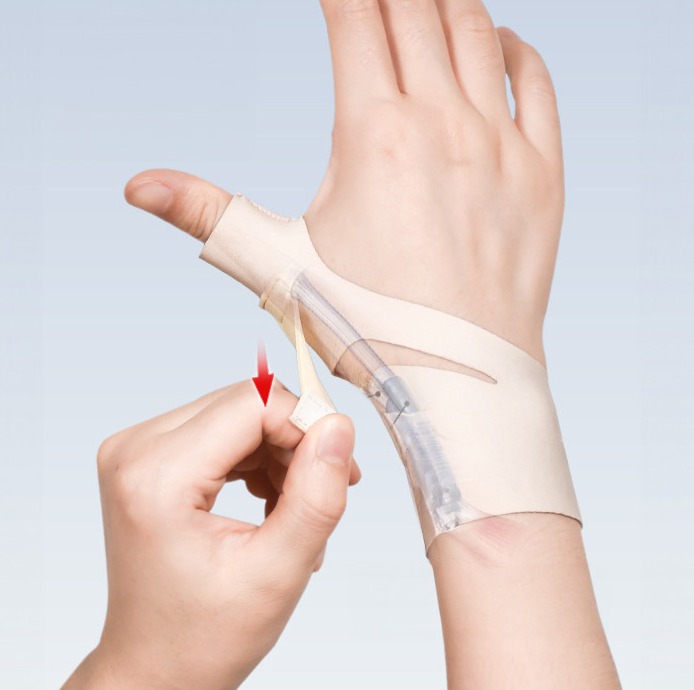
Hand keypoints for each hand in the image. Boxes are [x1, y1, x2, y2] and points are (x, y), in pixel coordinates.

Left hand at [63, 380, 359, 689]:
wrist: (154, 666)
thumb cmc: (202, 636)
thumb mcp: (276, 574)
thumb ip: (315, 497)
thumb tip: (338, 428)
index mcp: (157, 477)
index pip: (253, 403)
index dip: (307, 426)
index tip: (339, 470)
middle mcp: (136, 449)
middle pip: (245, 403)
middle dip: (295, 441)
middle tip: (324, 492)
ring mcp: (137, 449)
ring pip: (238, 414)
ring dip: (279, 452)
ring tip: (295, 509)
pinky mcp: (149, 456)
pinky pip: (221, 430)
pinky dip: (257, 458)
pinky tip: (271, 501)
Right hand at [124, 2, 560, 365]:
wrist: (460, 385)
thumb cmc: (368, 330)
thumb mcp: (281, 267)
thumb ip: (210, 214)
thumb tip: (138, 187)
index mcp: (375, 136)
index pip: (355, 13)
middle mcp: (443, 125)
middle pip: (414, 7)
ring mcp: (501, 146)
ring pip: (475, 30)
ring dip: (444, 0)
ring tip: (421, 1)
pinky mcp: (542, 175)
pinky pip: (534, 82)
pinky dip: (512, 46)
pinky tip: (493, 37)